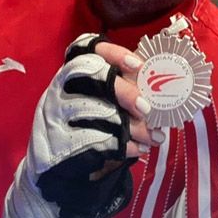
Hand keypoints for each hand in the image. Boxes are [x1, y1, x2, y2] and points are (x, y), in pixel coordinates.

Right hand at [7, 34, 163, 217]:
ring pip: (96, 110)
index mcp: (72, 73)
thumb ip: (123, 91)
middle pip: (90, 74)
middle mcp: (59, 88)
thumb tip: (161, 90)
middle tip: (147, 108)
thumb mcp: (101, 103)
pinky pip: (95, 140)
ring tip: (153, 137)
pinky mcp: (59, 142)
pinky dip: (122, 145)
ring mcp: (55, 115)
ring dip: (131, 126)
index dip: (113, 53)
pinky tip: (137, 149)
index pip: (85, 48)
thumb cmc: (88, 127)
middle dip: (124, 90)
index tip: (138, 66)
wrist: (58, 169)